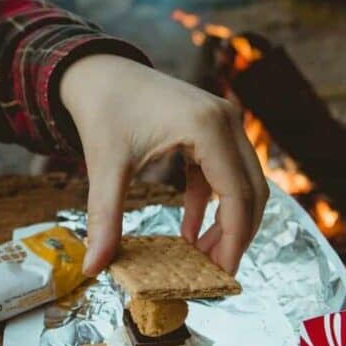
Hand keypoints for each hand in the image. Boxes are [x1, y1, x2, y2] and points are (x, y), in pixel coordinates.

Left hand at [60, 55, 268, 275]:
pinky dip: (211, 204)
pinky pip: (222, 174)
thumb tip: (93, 267)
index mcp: (208, 128)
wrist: (98, 71)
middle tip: (216, 271)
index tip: (222, 274)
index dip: (234, 239)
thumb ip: (104, 219)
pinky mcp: (212, 129)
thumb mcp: (105, 167)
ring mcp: (223, 123)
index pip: (237, 195)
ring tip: (202, 255)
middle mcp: (226, 122)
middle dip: (237, 234)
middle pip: (252, 190)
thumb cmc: (104, 111)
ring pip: (243, 183)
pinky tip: (190, 231)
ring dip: (228, 221)